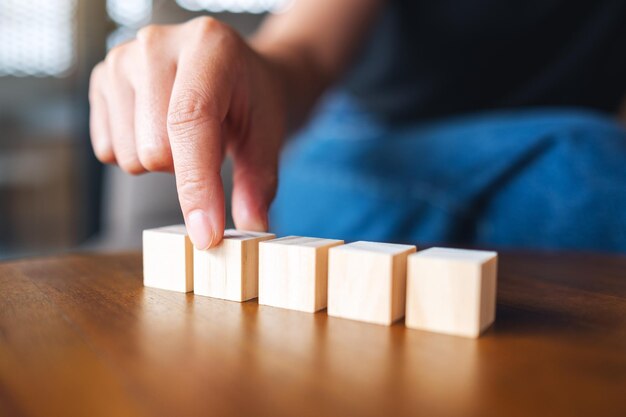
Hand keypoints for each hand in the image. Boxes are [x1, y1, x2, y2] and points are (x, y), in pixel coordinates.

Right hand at [89, 17, 285, 248]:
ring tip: (184, 134)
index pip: (191, 122)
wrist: (235, 72)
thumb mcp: (267, 137)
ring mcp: (123, 58)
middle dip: (185, 170)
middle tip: (209, 146)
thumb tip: (251, 230)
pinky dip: (134, 153)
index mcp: (209, 47)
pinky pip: (106, 150)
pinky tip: (157, 128)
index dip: (196, 184)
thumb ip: (258, 184)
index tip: (206, 234)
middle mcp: (158, 44)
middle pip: (154, 149)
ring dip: (160, 162)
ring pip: (128, 155)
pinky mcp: (101, 78)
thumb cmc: (252, 100)